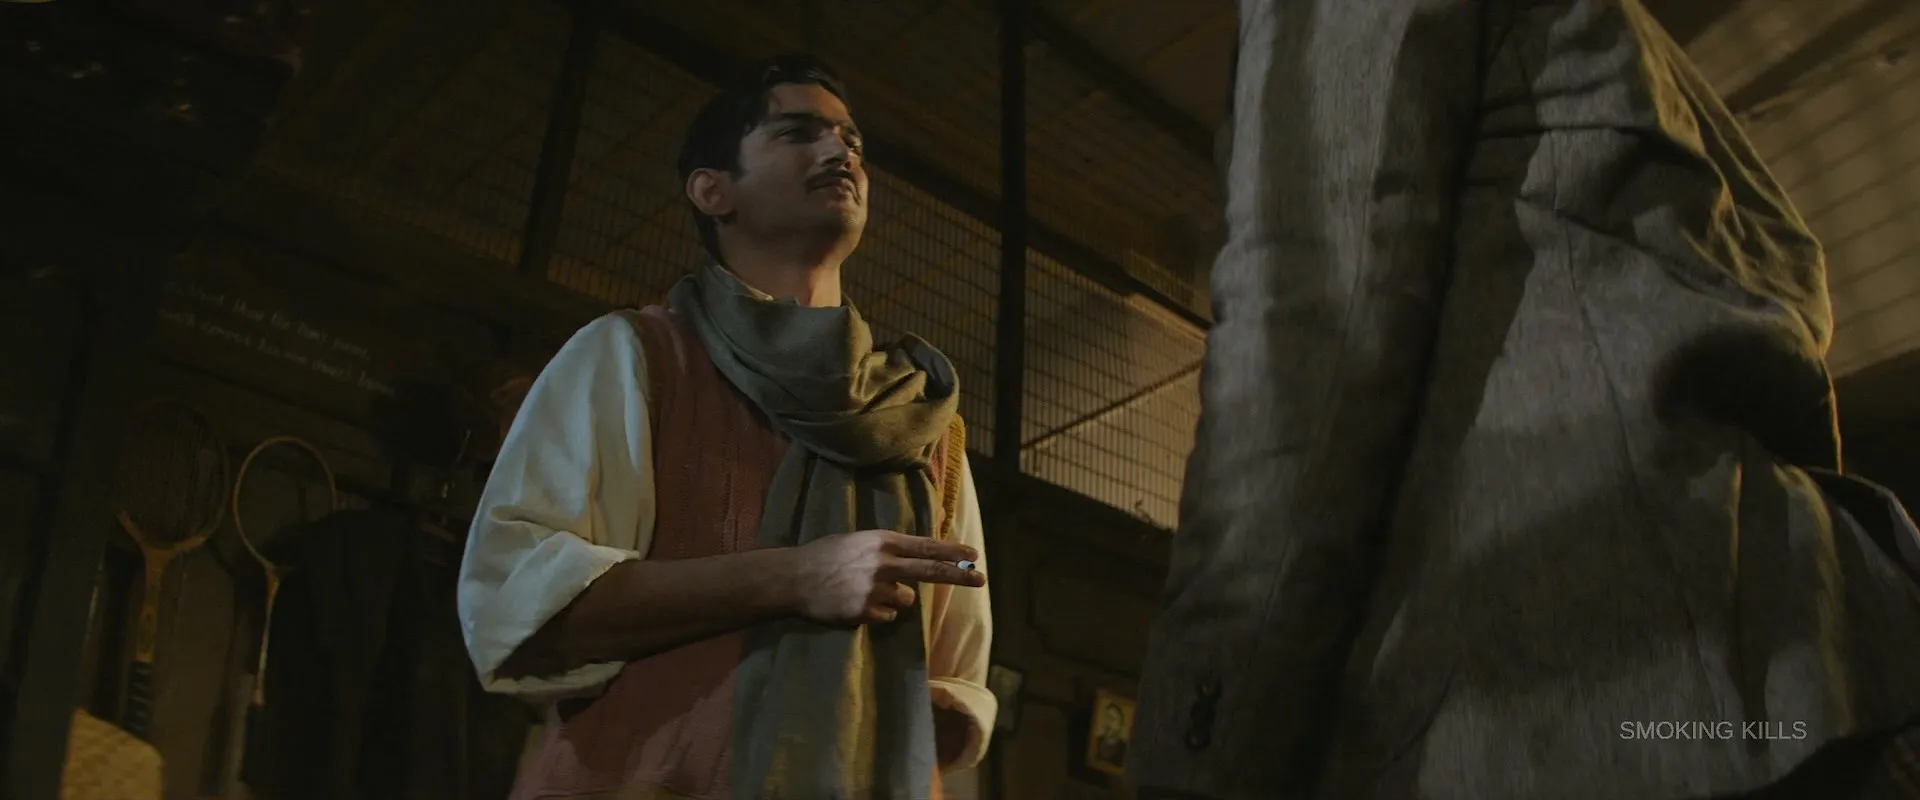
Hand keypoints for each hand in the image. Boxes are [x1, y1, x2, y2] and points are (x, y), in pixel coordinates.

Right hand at [787, 529, 985, 625]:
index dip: (952, 552)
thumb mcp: (859, 541)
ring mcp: (875, 589)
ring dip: (894, 599)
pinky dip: (878, 613)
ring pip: (906, 600)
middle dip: (959, 576)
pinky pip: (887, 616)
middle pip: (930, 571)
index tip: (974, 555)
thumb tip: (917, 553)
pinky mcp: (866, 611)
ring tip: (866, 591)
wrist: (794, 577)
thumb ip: (887, 548)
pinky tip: (857, 604)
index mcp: (882, 541)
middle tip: (981, 579)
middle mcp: (883, 563)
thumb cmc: (826, 555)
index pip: (926, 547)